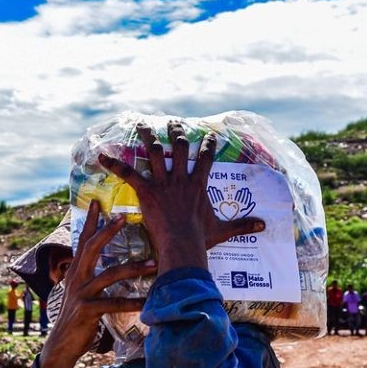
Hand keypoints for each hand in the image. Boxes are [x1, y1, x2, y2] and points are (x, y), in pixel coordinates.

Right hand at [38, 200, 156, 367]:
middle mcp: (76, 278)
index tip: (97, 201)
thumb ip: (94, 278)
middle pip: (91, 248)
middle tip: (124, 217)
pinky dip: (132, 302)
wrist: (60, 346)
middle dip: (107, 232)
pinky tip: (147, 302)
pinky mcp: (86, 310)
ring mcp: (80, 294)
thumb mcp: (82, 292)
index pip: (82, 241)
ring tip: (154, 265)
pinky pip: (113, 303)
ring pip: (108, 275)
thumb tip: (111, 265)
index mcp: (76, 271)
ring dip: (133, 268)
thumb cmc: (77, 317)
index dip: (89, 221)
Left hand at [99, 122, 264, 273]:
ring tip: (142, 124)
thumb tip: (264, 225)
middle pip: (179, 147)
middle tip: (173, 122)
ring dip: (147, 136)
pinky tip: (102, 155)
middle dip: (176, 132)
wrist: (183, 245)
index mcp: (198, 185)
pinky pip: (128, 173)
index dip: (208, 145)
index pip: (206, 159)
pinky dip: (114, 164)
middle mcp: (181, 178)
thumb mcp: (223, 230)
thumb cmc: (201, 239)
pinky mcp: (147, 191)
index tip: (209, 135)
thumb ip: (243, 225)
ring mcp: (164, 183)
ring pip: (155, 152)